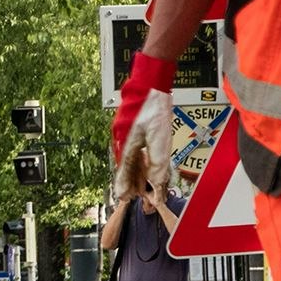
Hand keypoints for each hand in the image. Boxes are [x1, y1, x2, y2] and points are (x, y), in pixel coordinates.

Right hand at [114, 52, 181, 204]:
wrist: (150, 82)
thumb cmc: (152, 106)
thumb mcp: (159, 140)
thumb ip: (158, 164)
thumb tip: (157, 184)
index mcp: (125, 144)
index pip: (123, 173)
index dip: (124, 187)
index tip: (123, 198)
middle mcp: (121, 139)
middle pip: (125, 167)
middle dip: (131, 182)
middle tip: (136, 195)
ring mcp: (124, 132)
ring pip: (129, 158)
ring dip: (135, 172)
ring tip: (140, 184)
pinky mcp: (130, 127)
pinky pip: (132, 148)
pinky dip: (137, 159)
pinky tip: (142, 162)